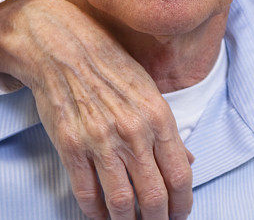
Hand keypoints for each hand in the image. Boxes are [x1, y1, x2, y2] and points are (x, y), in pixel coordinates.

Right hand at [0, 0, 192, 219]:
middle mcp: (133, 132)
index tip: (181, 213)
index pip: (180, 174)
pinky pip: (87, 194)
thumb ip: (168, 130)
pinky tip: (101, 216)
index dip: (183, 202)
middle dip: (160, 219)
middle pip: (154, 196)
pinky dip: (96, 213)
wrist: (65, 49)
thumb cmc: (111, 66)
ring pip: (121, 203)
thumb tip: (188, 161)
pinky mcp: (71, 148)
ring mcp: (101, 142)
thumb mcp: (150, 91)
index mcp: (158, 116)